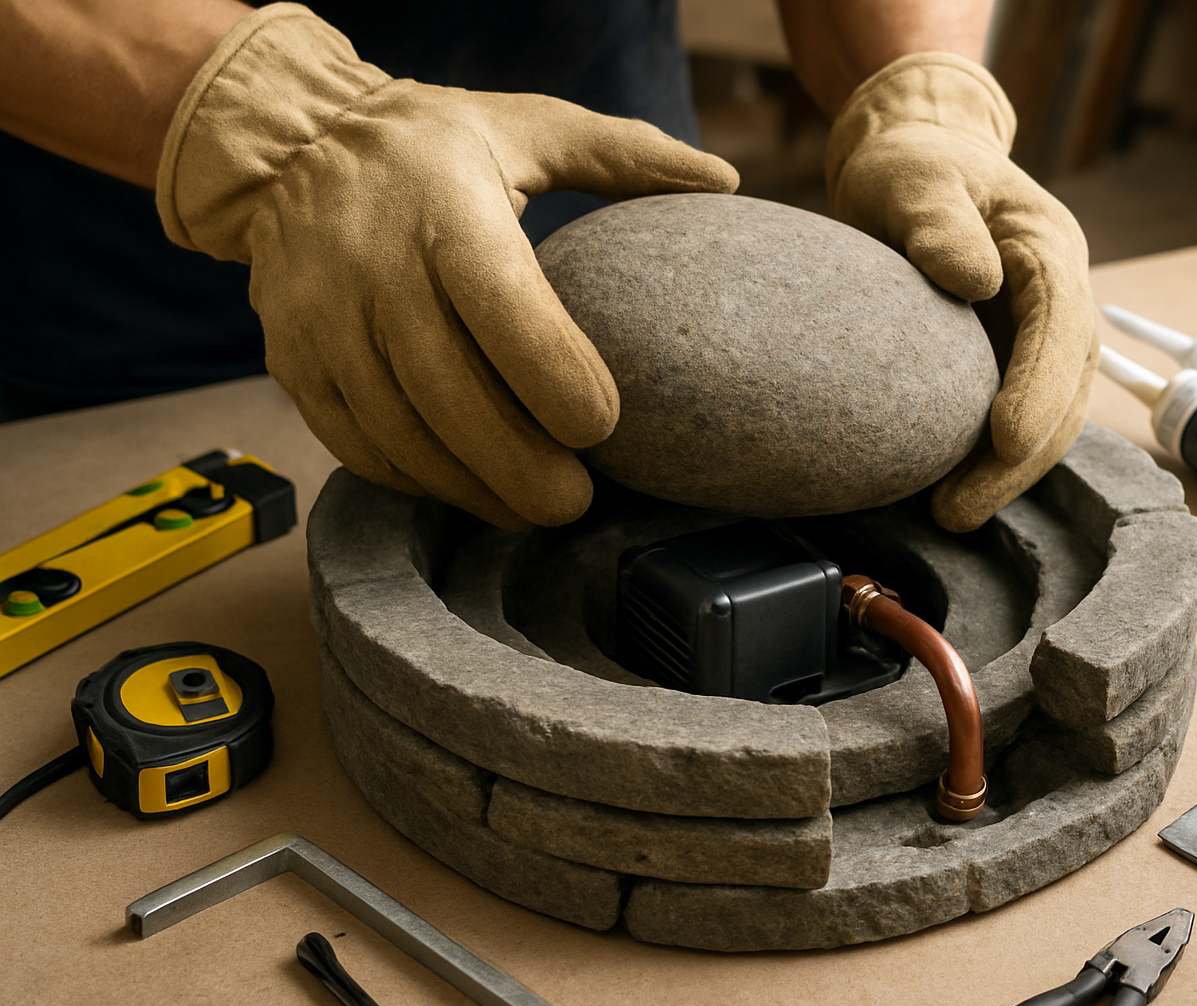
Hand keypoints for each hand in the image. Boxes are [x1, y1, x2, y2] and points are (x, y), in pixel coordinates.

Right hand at [157, 3, 737, 528]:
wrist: (293, 146)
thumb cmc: (434, 146)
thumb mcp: (528, 127)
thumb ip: (624, 156)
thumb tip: (727, 178)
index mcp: (447, 211)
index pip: (503, 310)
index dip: (556, 378)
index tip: (603, 427)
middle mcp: (374, 268)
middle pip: (450, 395)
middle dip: (519, 467)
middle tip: (575, 504)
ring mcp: (323, 321)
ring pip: (401, 434)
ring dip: (470, 488)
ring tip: (529, 510)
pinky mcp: (293, 361)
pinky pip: (356, 443)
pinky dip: (414, 479)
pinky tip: (463, 487)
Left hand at [826, 52, 1096, 532]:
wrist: (912, 164)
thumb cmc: (911, 167)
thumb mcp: (913, 179)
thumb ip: (939, 223)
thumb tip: (977, 281)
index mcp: (1048, 250)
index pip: (1060, 324)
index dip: (1039, 385)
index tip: (1003, 438)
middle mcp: (1059, 300)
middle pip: (1064, 389)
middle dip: (1021, 458)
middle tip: (959, 510)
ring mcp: (1039, 336)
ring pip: (1047, 417)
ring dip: (1006, 474)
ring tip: (949, 515)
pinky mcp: (1008, 361)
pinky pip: (1013, 418)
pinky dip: (988, 462)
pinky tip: (947, 494)